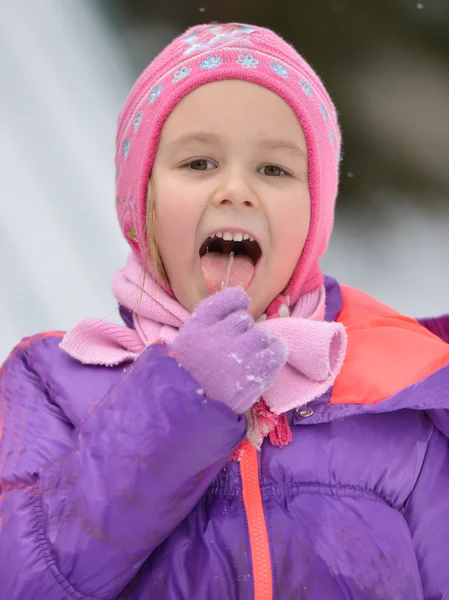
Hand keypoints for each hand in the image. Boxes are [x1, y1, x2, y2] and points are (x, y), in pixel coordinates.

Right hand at [170, 287, 287, 413]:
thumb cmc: (187, 378)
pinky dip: (275, 352)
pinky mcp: (255, 373)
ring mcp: (237, 354)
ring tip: (249, 358)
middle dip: (243, 332)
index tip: (239, 310)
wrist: (186, 413)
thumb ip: (207, 325)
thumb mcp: (184, 343)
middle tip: (235, 349)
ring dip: (258, 344)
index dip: (237, 302)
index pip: (229, 298)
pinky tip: (268, 359)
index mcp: (198, 326)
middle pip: (244, 319)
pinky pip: (276, 351)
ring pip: (261, 334)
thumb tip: (238, 309)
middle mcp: (218, 335)